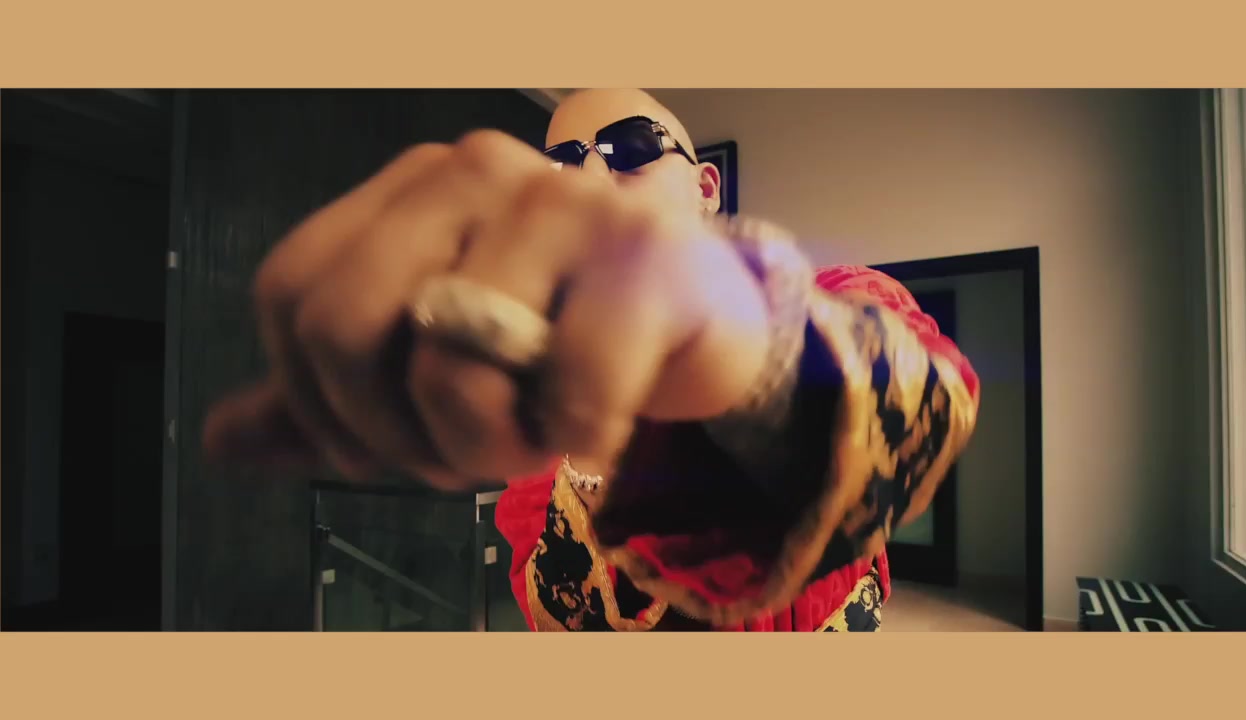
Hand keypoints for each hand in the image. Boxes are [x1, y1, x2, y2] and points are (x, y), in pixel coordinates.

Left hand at [202, 131, 770, 489]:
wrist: (705, 318)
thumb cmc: (563, 337)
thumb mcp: (433, 365)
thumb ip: (333, 397)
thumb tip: (222, 440)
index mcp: (410, 186)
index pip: (292, 293)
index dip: (317, 402)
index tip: (384, 447)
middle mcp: (475, 169)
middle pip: (344, 327)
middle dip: (396, 436)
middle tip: (464, 458)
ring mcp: (562, 201)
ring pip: (450, 366)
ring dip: (492, 448)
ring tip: (537, 442)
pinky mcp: (643, 253)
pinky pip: (568, 386)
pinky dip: (577, 438)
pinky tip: (598, 426)